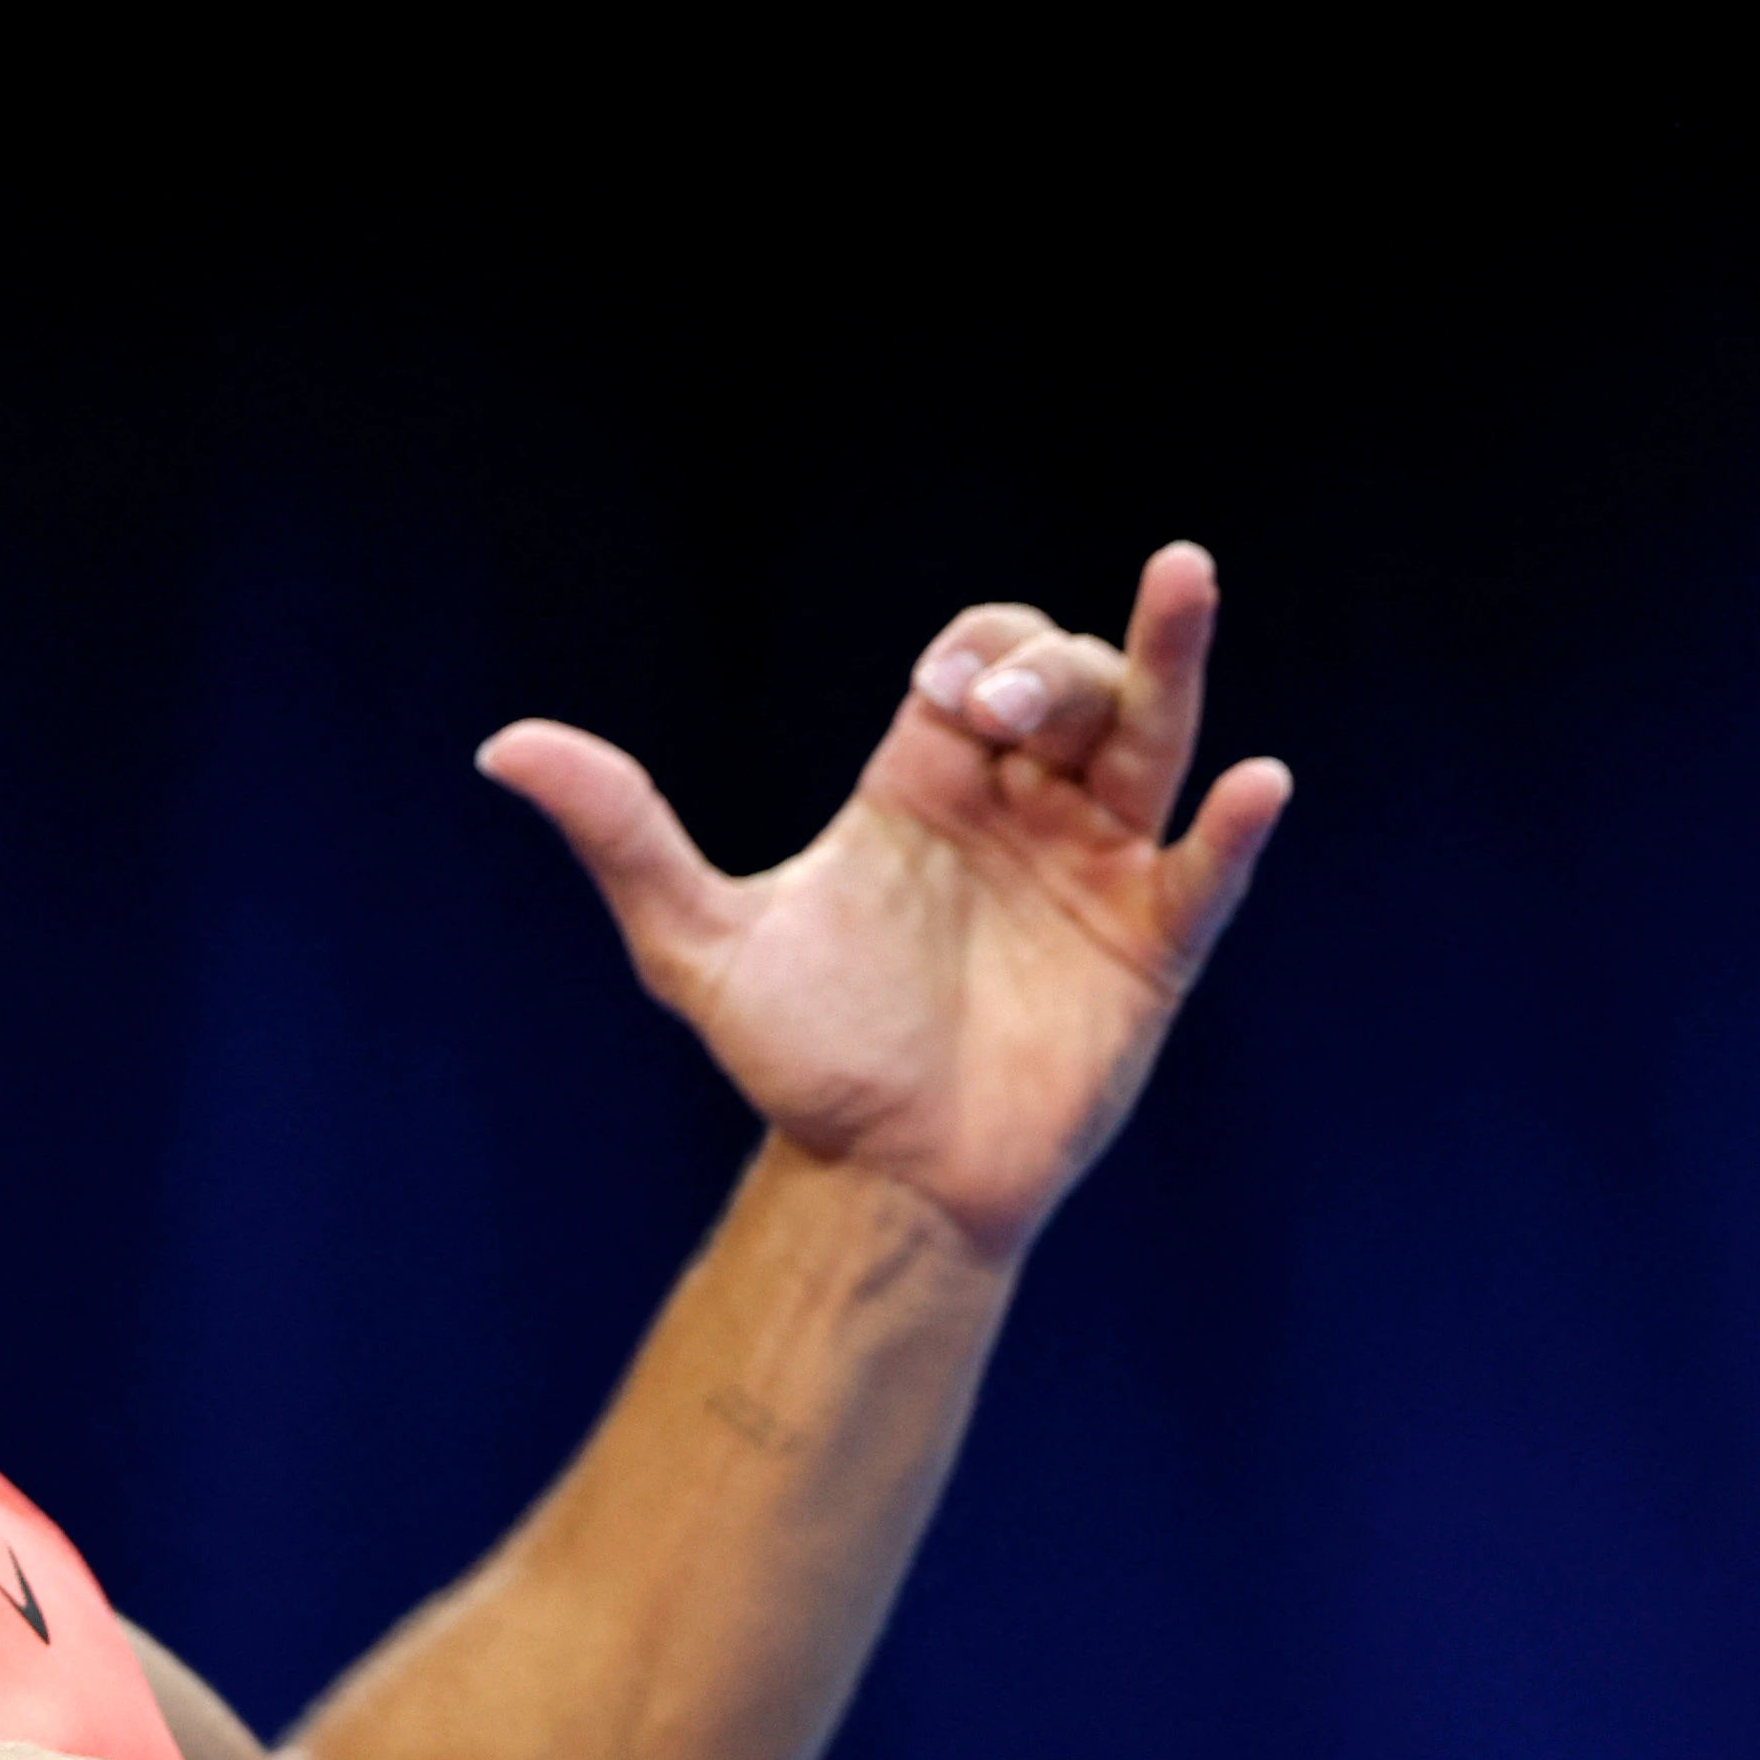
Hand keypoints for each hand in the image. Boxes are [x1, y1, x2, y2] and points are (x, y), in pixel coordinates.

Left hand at [475, 545, 1293, 1262]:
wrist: (879, 1184)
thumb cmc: (802, 1064)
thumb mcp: (697, 946)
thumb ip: (624, 835)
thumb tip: (503, 746)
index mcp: (927, 786)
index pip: (979, 658)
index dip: (979, 648)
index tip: (947, 695)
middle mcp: (1023, 810)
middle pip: (1074, 681)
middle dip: (1051, 664)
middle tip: (1004, 708)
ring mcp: (1095, 872)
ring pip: (1152, 739)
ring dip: (1170, 656)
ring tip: (1181, 575)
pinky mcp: (1150, 951)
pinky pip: (1205, 873)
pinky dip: (1235, 829)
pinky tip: (1256, 784)